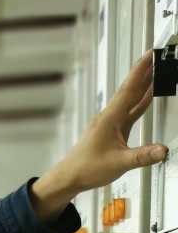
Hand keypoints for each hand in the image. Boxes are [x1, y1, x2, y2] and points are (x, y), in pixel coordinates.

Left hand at [30, 53, 169, 222]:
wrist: (70, 177)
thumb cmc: (86, 168)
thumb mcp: (118, 163)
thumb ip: (142, 156)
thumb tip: (162, 150)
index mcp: (109, 119)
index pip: (128, 90)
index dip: (140, 72)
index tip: (150, 56)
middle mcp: (110, 118)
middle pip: (130, 90)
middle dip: (144, 73)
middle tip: (157, 57)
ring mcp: (111, 124)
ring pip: (130, 100)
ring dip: (144, 85)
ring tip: (157, 71)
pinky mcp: (114, 131)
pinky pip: (130, 112)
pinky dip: (140, 102)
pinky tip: (148, 98)